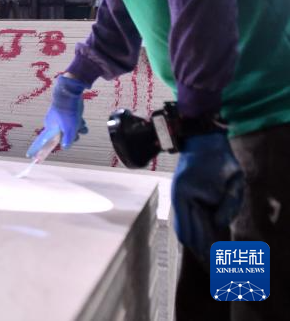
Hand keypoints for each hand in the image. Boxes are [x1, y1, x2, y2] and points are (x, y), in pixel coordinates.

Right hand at [26, 74, 88, 158]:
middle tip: (76, 134)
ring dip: (77, 129)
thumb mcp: (70, 129)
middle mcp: (53, 125)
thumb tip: (65, 147)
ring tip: (81, 125)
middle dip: (71, 137)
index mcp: (50, 129)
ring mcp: (59, 119)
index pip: (41, 143)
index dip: (37, 151)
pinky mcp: (65, 113)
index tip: (30, 157)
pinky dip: (77, 123)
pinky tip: (82, 121)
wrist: (69, 93)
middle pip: (61, 137)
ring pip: (68, 129)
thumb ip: (68, 140)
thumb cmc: (67, 111)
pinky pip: (71, 122)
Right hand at [172, 132, 244, 262]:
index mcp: (187, 196)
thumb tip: (219, 224)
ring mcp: (177, 198)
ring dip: (193, 245)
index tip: (217, 266)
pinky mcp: (180, 196)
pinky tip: (197, 244)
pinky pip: (182, 221)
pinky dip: (189, 235)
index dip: (208, 250)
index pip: (198, 230)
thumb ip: (229, 204)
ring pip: (182, 230)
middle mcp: (178, 200)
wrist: (200, 140)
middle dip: (201, 253)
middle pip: (187, 234)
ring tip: (205, 262)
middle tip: (213, 271)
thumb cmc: (220, 159)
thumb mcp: (234, 180)